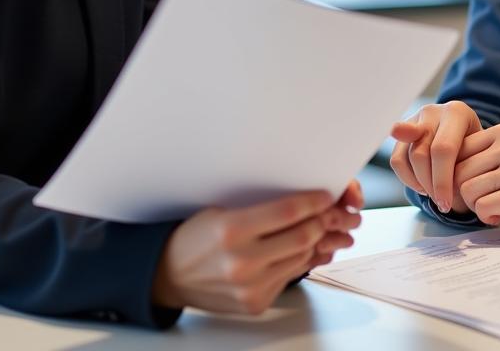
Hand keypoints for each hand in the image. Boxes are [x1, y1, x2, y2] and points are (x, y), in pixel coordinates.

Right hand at [151, 185, 361, 315]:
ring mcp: (250, 287)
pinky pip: (288, 277)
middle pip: (300, 237)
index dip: (312, 202)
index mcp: (231, 231)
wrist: (171, 274)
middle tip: (329, 211)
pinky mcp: (255, 303)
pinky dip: (298, 261)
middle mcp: (242, 262)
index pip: (286, 212)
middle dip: (321, 221)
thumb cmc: (195, 236)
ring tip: (322, 228)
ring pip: (299, 259)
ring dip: (315, 242)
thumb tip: (299, 201)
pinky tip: (302, 249)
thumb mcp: (221, 211)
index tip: (325, 195)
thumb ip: (258, 208)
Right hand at [389, 101, 482, 213]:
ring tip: (435, 194)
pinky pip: (397, 159)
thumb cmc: (477, 149)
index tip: (446, 204)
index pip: (444, 149)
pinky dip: (407, 178)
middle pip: (422, 153)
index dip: (443, 180)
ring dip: (419, 183)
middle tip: (443, 203)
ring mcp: (415, 118)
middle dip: (430, 185)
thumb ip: (471, 169)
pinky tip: (423, 185)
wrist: (467, 134)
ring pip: (408, 157)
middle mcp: (433, 111)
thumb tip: (456, 202)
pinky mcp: (402, 130)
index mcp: (456, 112)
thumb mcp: (481, 155)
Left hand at [454, 124, 499, 229]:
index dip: (452, 174)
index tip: (463, 187)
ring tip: (490, 206)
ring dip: (474, 206)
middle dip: (461, 193)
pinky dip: (485, 215)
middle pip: (457, 172)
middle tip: (478, 201)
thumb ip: (474, 156)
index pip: (455, 151)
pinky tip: (499, 214)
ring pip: (467, 190)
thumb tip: (433, 168)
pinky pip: (483, 206)